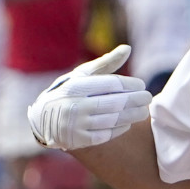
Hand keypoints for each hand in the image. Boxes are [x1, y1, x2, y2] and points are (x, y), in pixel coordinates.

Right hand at [27, 45, 150, 149]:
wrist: (41, 119)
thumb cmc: (68, 92)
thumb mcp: (82, 75)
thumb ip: (106, 63)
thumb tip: (128, 48)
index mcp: (76, 86)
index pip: (111, 85)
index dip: (130, 85)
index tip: (141, 85)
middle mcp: (75, 105)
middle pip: (115, 103)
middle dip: (136, 101)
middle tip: (148, 98)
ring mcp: (77, 124)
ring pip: (113, 120)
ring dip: (132, 115)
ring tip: (144, 111)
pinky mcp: (79, 140)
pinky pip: (106, 135)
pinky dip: (120, 128)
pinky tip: (129, 123)